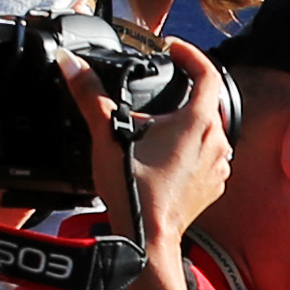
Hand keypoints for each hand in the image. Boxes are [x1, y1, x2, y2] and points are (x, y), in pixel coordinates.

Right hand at [75, 36, 235, 255]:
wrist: (148, 240)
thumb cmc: (134, 191)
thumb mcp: (107, 136)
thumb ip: (90, 96)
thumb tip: (70, 64)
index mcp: (199, 122)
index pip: (207, 72)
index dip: (190, 54)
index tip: (173, 49)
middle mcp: (217, 141)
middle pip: (208, 101)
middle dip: (185, 90)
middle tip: (162, 84)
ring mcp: (218, 166)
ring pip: (208, 130)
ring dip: (187, 121)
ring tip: (158, 123)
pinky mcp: (213, 185)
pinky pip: (207, 156)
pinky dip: (190, 148)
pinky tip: (165, 154)